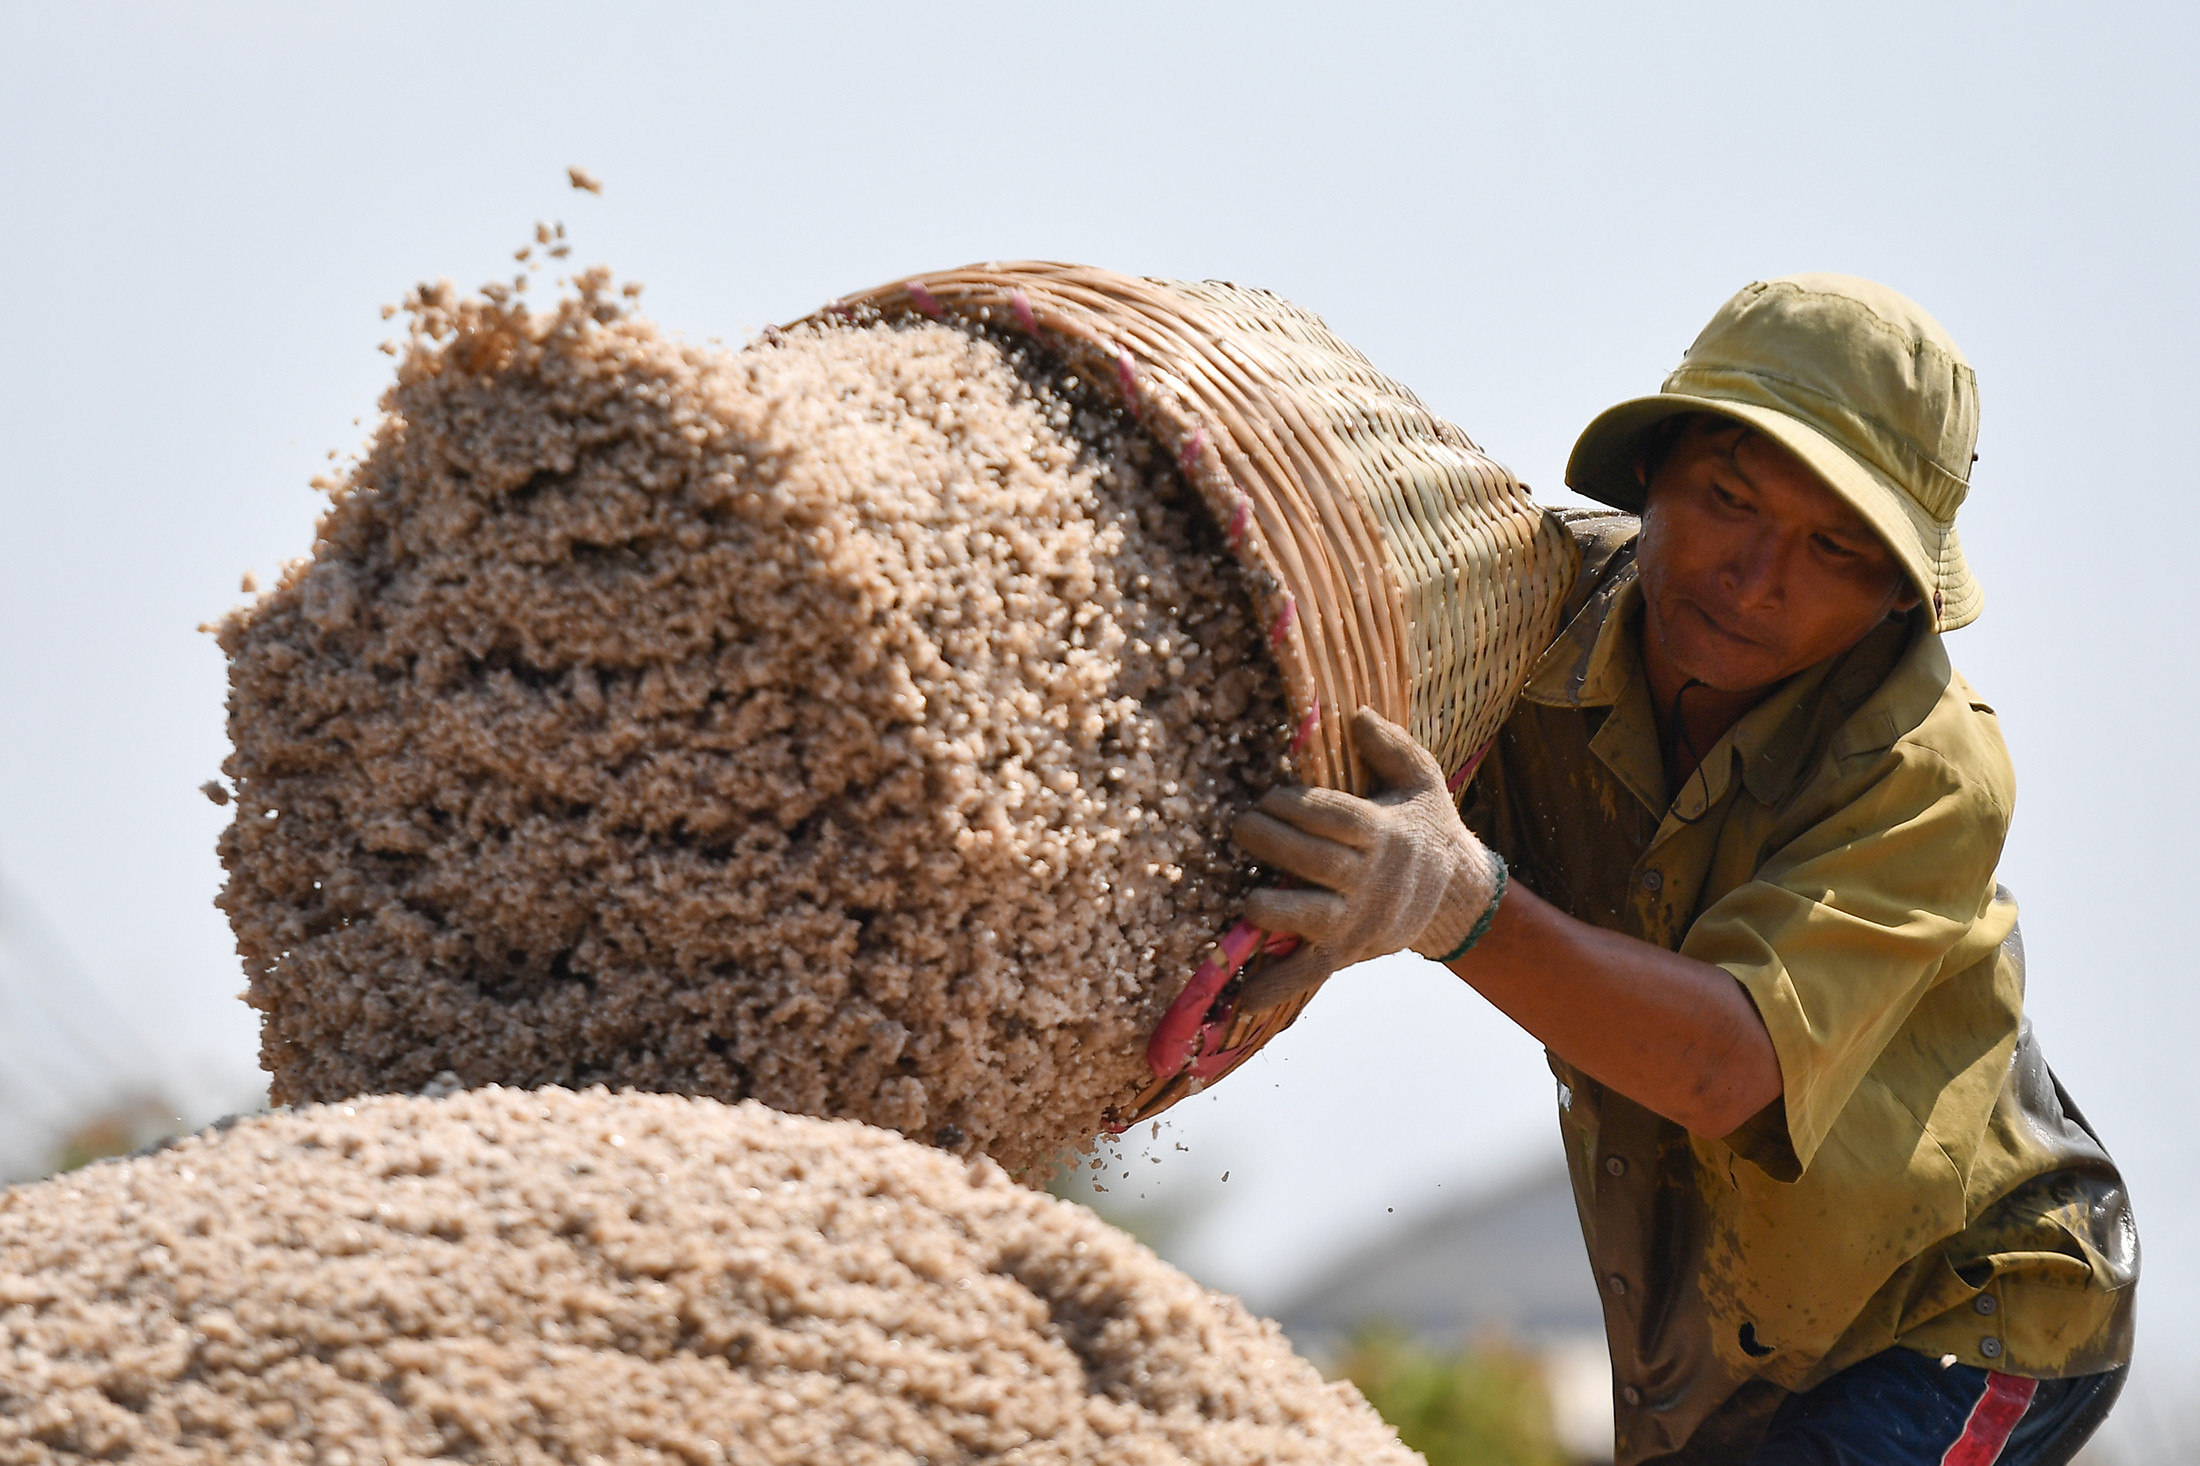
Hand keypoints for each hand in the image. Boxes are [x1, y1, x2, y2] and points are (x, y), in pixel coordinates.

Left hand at [1231, 708, 1503, 1012]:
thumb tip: (1358, 716)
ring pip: (1309, 916)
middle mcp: (1372, 879)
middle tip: (1239, 825)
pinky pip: (1308, 972)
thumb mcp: (1422, 780)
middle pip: (1314, 860)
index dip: (1296, 805)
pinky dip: (1275, 987)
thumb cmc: (1424, 827)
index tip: (1268, 796)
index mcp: (1385, 833)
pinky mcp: (1347, 954)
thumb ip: (1393, 747)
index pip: (1335, 816)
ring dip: (1270, 908)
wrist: (1458, 897)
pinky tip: (1240, 999)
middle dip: (1269, 841)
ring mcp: (1358, 921)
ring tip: (1244, 896)